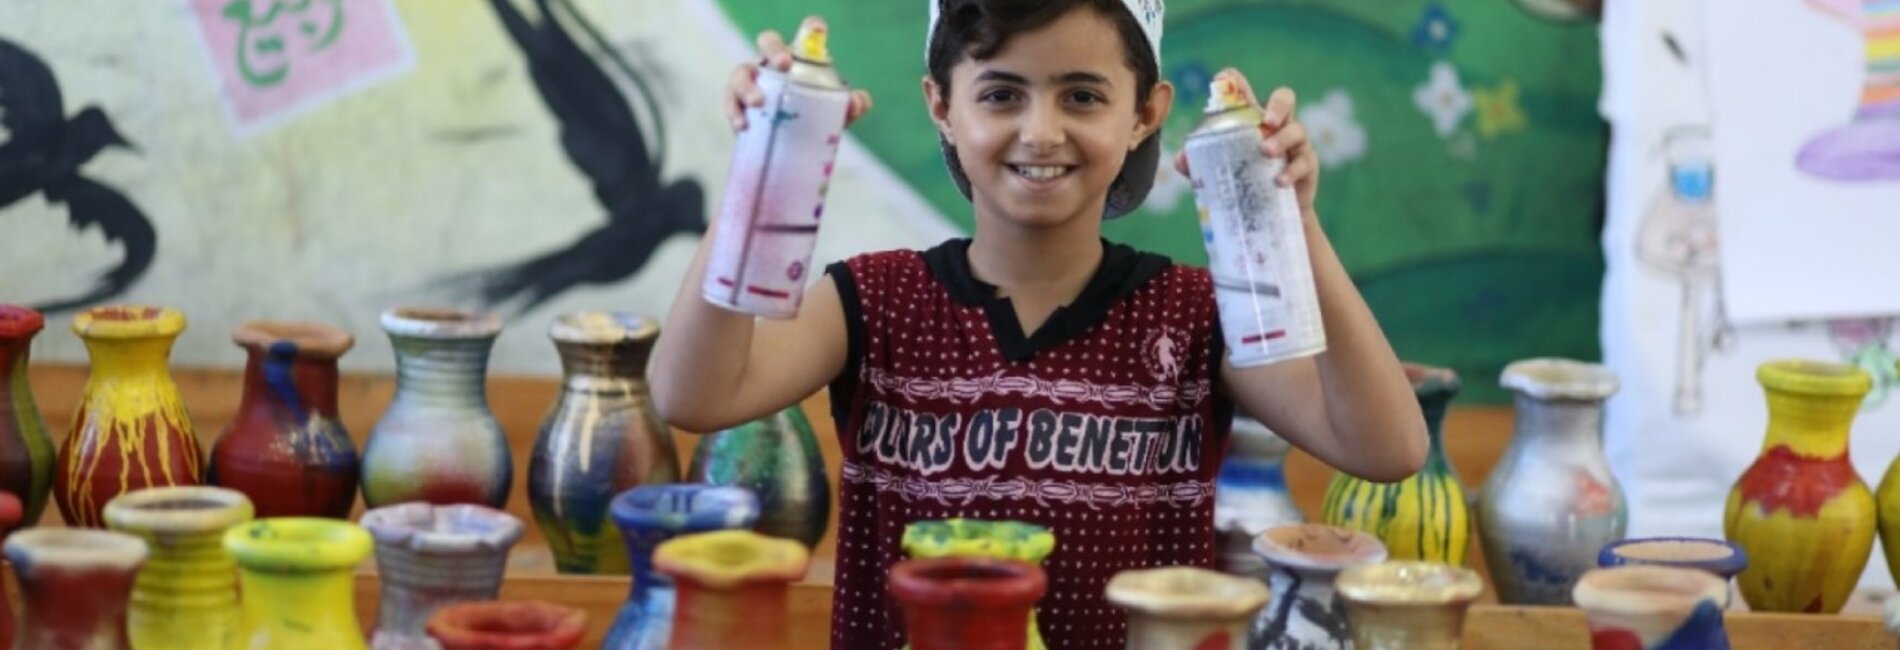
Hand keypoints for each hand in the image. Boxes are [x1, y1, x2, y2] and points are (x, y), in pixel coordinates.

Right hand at [724, 19, 873, 132]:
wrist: (786, 147)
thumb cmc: (811, 120)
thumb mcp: (834, 116)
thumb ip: (850, 107)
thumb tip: (858, 102)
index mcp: (798, 60)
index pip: (805, 36)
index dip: (811, 28)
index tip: (818, 29)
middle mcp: (772, 64)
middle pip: (768, 41)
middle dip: (774, 48)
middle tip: (784, 65)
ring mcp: (751, 81)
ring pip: (741, 71)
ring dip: (747, 85)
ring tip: (757, 102)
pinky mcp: (735, 103)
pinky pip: (729, 101)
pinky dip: (734, 111)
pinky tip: (743, 125)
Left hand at [1173, 68, 1319, 215]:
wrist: (1269, 215)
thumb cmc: (1243, 183)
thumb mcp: (1219, 172)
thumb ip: (1198, 165)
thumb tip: (1181, 160)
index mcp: (1252, 121)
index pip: (1244, 93)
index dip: (1235, 81)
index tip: (1222, 79)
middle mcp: (1278, 126)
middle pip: (1285, 99)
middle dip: (1278, 104)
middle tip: (1268, 121)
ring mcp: (1296, 144)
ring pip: (1297, 130)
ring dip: (1281, 139)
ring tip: (1265, 152)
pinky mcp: (1307, 166)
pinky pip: (1304, 163)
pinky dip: (1291, 171)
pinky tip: (1279, 181)